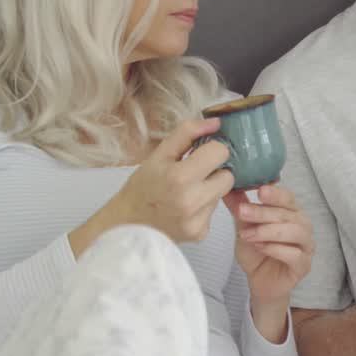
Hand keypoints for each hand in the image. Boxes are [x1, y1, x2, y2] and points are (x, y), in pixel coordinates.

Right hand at [69, 119, 234, 256]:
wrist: (127, 225)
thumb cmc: (141, 187)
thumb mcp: (158, 155)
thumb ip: (187, 133)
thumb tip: (216, 122)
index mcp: (180, 177)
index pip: (220, 152)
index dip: (212, 150)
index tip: (202, 153)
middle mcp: (192, 201)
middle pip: (228, 176)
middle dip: (215, 172)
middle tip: (195, 174)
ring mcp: (197, 220)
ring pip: (222, 194)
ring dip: (210, 189)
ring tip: (187, 192)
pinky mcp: (200, 233)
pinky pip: (214, 212)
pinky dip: (203, 207)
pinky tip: (185, 208)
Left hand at [226, 183, 314, 308]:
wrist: (259, 281)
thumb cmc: (256, 253)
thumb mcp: (244, 227)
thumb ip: (240, 208)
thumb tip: (228, 188)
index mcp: (292, 213)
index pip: (288, 198)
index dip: (275, 194)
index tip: (259, 191)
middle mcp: (303, 227)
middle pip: (289, 214)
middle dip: (263, 212)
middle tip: (242, 212)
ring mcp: (306, 246)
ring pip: (295, 232)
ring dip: (268, 231)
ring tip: (248, 235)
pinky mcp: (304, 266)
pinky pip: (295, 254)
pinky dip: (276, 249)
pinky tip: (260, 248)